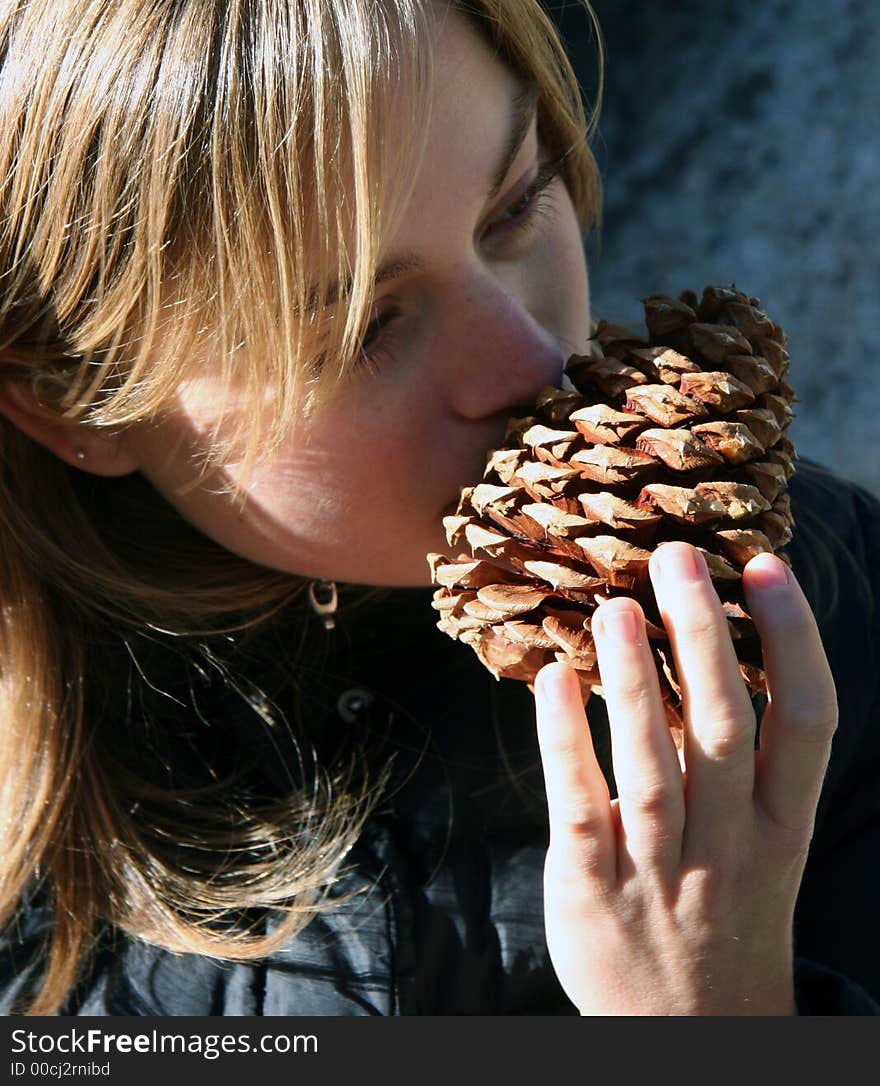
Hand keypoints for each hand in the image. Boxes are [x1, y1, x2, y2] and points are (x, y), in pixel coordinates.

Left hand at [533, 543, 837, 1015]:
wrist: (688, 1034)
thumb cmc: (723, 903)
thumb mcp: (759, 839)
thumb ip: (738, 750)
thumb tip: (703, 628)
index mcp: (784, 823)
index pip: (808, 719)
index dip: (794, 638)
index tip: (765, 567)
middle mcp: (732, 844)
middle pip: (724, 727)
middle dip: (702, 636)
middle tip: (676, 557)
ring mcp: (661, 871)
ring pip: (651, 765)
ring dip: (631, 681)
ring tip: (613, 605)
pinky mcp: (593, 891)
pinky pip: (578, 806)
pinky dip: (564, 740)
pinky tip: (551, 679)